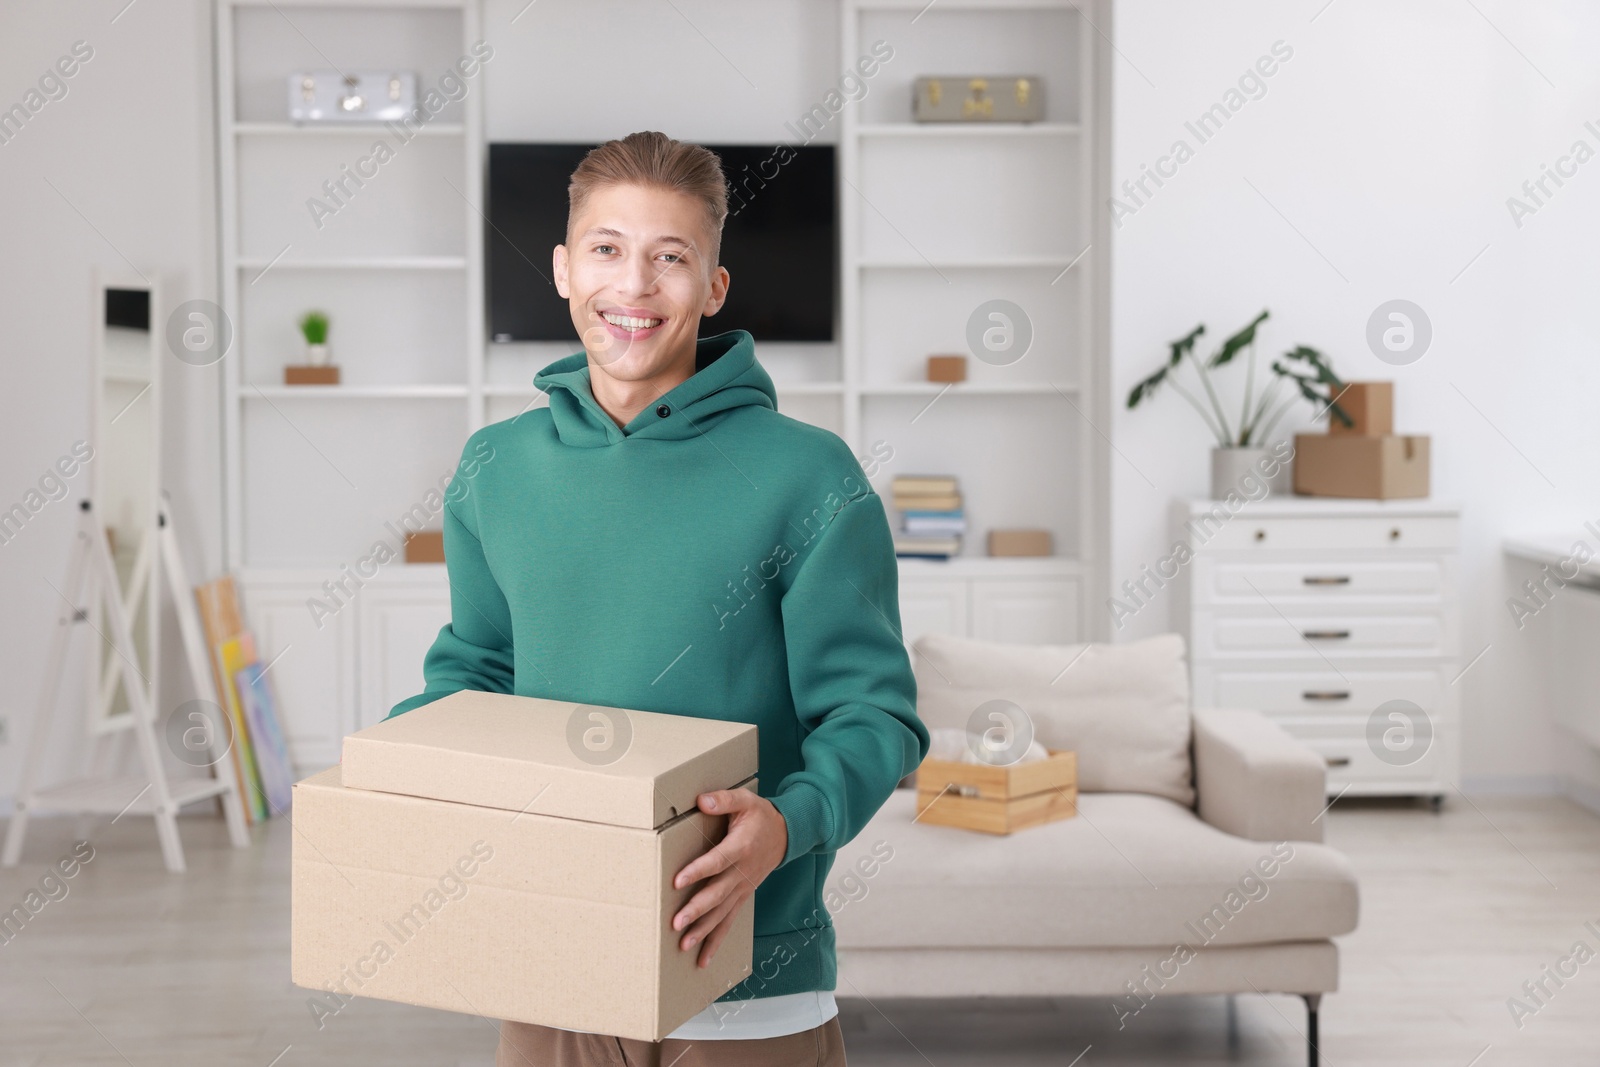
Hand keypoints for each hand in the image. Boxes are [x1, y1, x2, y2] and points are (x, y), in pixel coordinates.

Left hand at [670, 788, 787, 968]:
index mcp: (741, 846)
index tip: (677, 881)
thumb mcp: (745, 799)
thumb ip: (723, 799)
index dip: (698, 871)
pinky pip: (729, 922)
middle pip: (718, 894)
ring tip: (683, 944)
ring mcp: (743, 888)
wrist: (786, 834)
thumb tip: (701, 801)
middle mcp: (742, 872)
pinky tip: (702, 959)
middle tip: (676, 922)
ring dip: (703, 931)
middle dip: (697, 910)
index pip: (717, 861)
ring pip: (722, 913)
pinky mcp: (742, 897)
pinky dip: (716, 941)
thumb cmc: (761, 816)